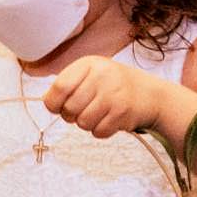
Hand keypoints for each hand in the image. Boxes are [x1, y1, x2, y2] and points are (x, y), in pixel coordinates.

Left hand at [43, 55, 162, 139]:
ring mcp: (113, 94)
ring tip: (99, 113)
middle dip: (71, 115)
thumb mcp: (91, 74)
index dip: (53, 102)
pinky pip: (98, 132)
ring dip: (87, 123)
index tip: (58, 106)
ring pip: (82, 123)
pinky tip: (110, 119)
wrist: (150, 94)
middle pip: (69, 109)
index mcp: (89, 64)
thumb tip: (46, 99)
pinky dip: (101, 130)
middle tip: (83, 110)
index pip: (60, 87)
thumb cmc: (114, 85)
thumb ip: (67, 84)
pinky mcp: (122, 112)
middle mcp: (102, 76)